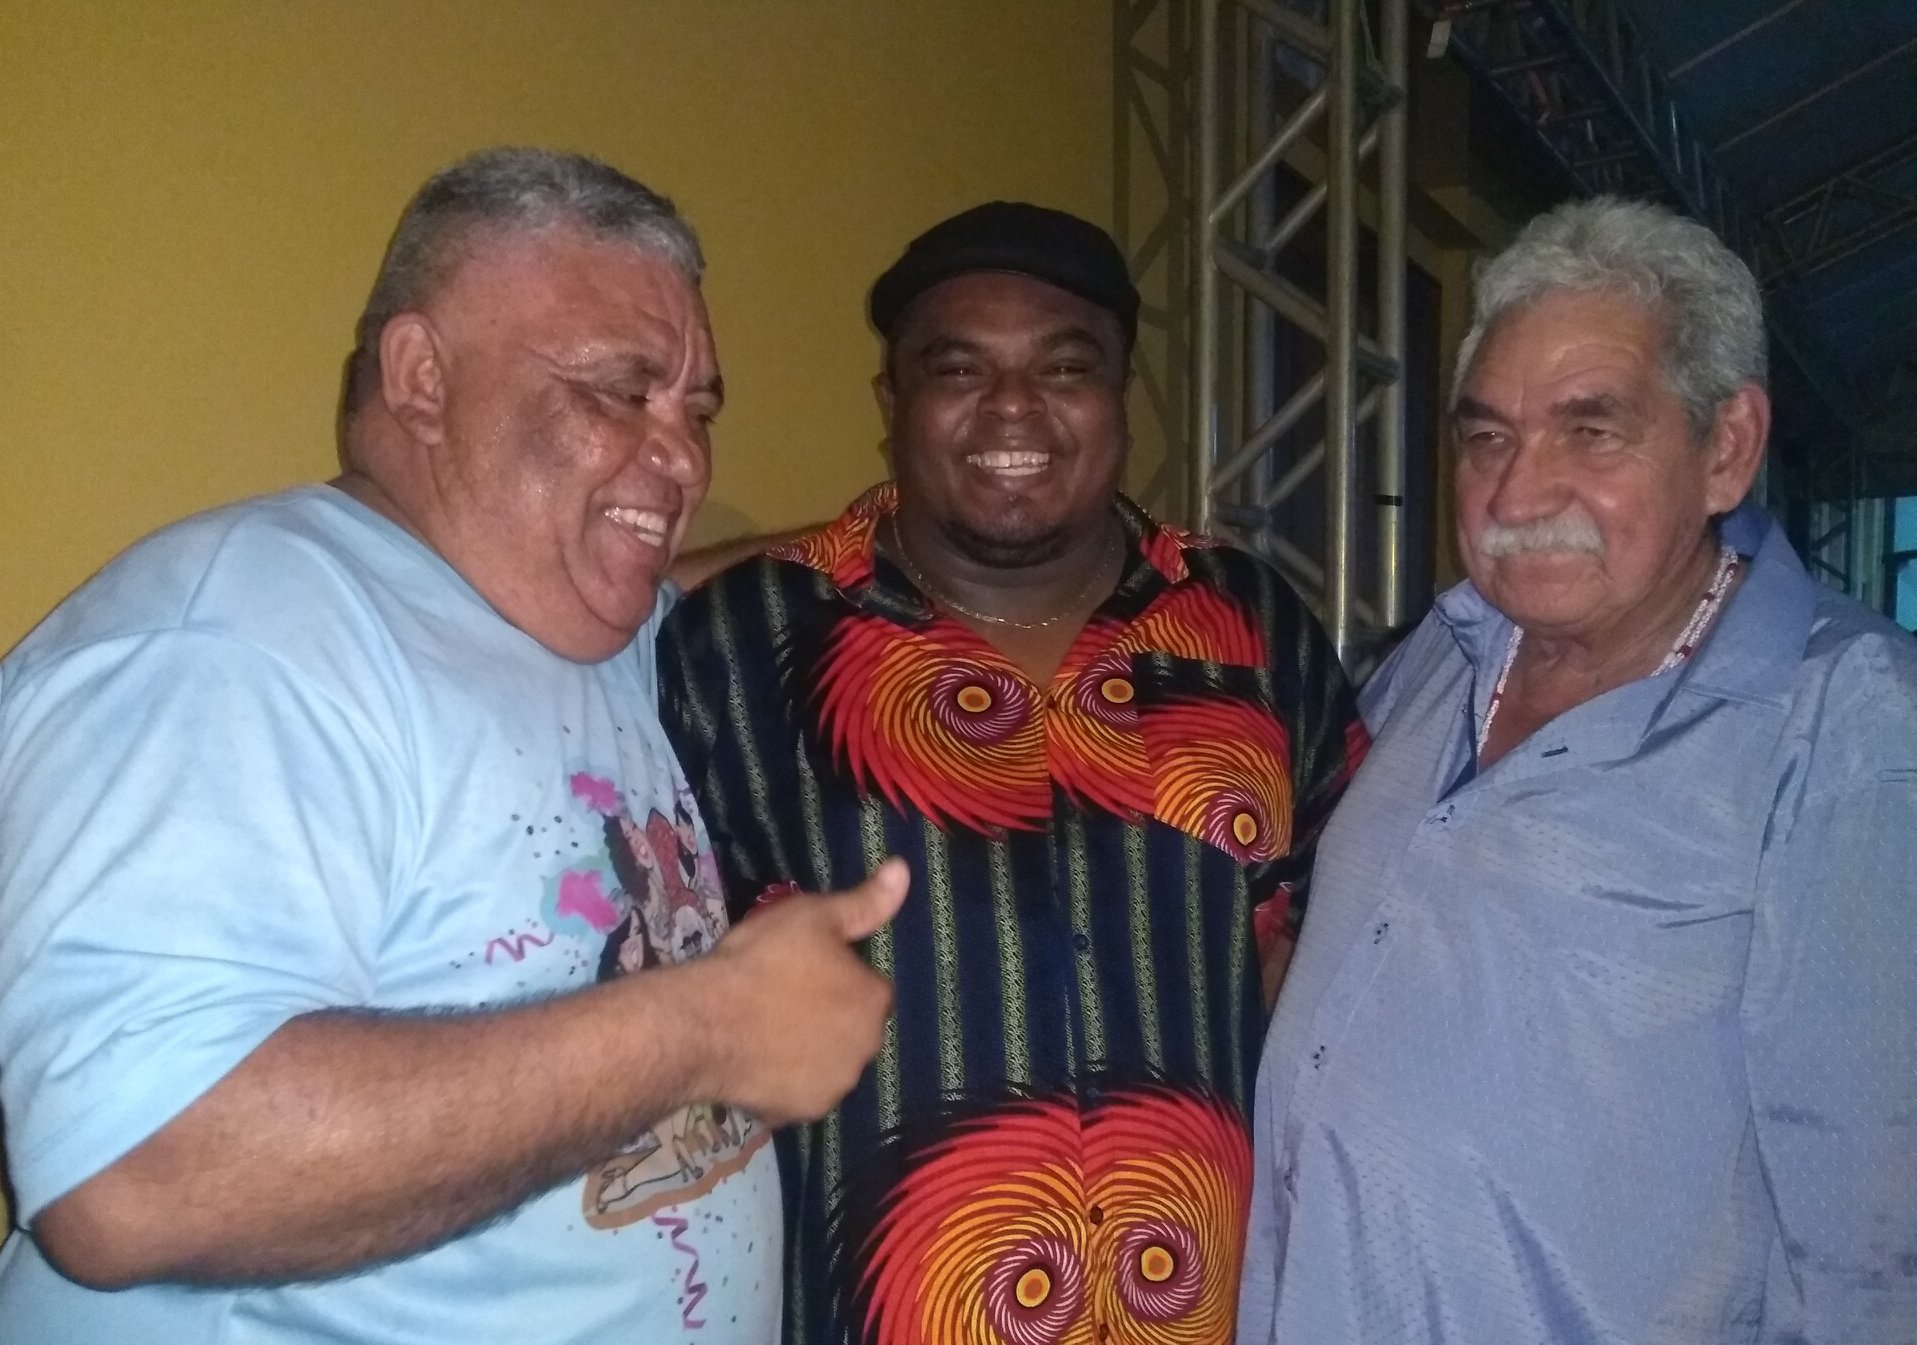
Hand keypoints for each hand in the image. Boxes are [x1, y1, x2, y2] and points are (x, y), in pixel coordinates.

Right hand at [702, 858, 906, 1124]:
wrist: (704, 1025)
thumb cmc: (761, 962)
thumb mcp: (813, 916)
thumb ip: (864, 902)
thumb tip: (904, 870)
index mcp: (875, 1001)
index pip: (869, 986)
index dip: (838, 975)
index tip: (803, 967)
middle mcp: (867, 1049)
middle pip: (853, 1027)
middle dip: (829, 1015)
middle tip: (781, 997)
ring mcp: (835, 1086)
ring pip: (829, 1061)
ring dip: (811, 1049)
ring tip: (765, 1029)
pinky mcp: (802, 1113)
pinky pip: (801, 1091)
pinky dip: (786, 1080)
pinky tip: (756, 1061)